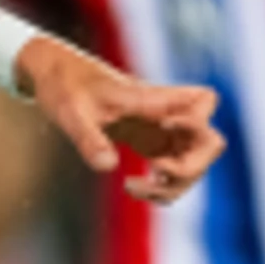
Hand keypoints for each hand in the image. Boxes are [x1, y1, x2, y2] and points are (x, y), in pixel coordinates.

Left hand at [18, 39, 218, 205]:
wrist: (55, 77)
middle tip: (151, 175)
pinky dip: (161, 186)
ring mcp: (161, 131)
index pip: (205, 101)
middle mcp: (166, 114)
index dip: (195, 123)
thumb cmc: (65, 87)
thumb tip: (108, 166)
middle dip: (188, 169)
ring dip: (172, 185)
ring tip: (131, 186)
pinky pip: (172, 171)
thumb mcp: (71, 113)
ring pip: (193, 164)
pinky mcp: (150, 143)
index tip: (162, 128)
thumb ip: (88, 138)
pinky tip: (133, 186)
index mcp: (153, 98)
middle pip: (210, 144)